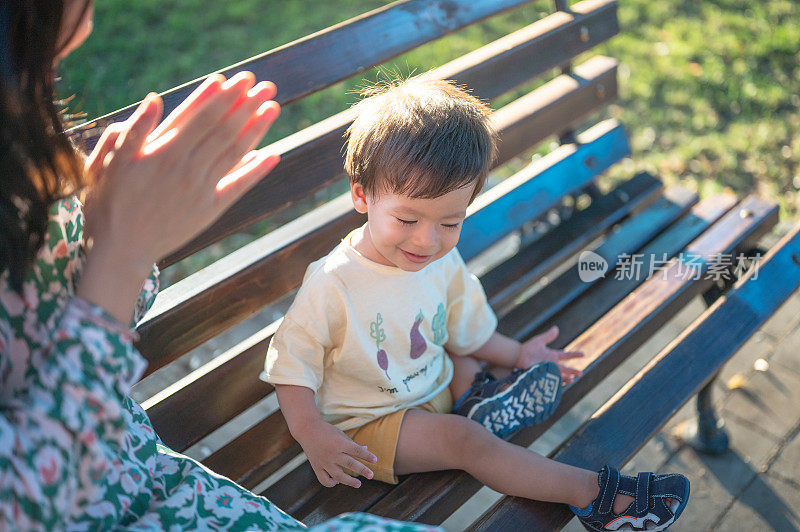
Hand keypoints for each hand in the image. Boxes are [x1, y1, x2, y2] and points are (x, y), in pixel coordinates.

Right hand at [83, 71, 280, 268]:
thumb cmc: (112, 202)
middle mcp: (186, 168)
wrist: (122, 249)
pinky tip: (272, 155)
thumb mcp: (112, 162)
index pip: (198, 116)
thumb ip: (135, 131)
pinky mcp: (210, 210)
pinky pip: (238, 187)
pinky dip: (256, 171)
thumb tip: (153, 99)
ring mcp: (201, 189)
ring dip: (255, 129)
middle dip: (244, 105)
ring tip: (272, 107)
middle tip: (264, 84)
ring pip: (234, 153)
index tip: (236, 79)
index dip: (219, 97)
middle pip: (222, 130)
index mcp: (163, 152)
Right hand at [294, 419, 376, 488]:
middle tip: (371, 475)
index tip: (375, 460)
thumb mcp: (340, 434)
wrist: (306, 429)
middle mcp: (332, 453)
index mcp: (340, 443)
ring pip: (338, 476)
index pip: (357, 451)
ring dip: (349, 481)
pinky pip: (324, 480)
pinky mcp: (316, 467)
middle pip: (350, 464)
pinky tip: (337, 481)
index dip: (367, 456)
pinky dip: (332, 483)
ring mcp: (324, 462)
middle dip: (362, 470)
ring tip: (358, 484)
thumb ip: (352, 444)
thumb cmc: (326, 431)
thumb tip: (366, 450)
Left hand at [515, 325, 583, 383]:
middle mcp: (552, 364)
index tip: (583, 354)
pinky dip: (557, 382)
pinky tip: (561, 384)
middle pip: (565, 368)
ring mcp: (547, 371)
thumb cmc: (527, 349)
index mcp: (552, 355)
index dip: (574, 355)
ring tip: (573, 379)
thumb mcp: (539, 341)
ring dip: (566, 377)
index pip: (566, 355)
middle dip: (573, 371)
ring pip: (560, 375)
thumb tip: (556, 328)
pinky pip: (552, 381)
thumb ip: (548, 336)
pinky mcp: (543, 376)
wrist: (517, 357)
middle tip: (580, 373)